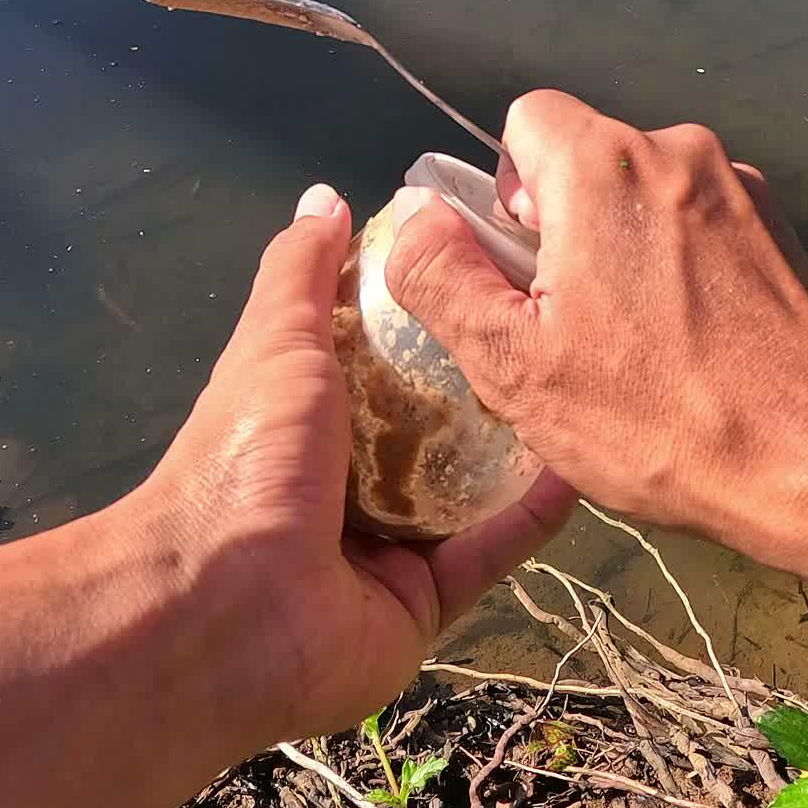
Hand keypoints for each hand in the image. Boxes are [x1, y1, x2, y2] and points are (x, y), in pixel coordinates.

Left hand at [138, 184, 574, 748]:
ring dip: (523, 444)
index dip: (432, 310)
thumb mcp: (276, 343)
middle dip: (490, 378)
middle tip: (556, 324)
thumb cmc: (248, 456)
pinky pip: (490, 550)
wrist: (224, 611)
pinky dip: (533, 513)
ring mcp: (388, 542)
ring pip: (471, 485)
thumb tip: (326, 196)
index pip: (382, 351)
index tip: (493, 263)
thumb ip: (301, 272)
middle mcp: (349, 476)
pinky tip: (581, 463)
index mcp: (310, 414)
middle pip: (434, 420)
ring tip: (584, 387)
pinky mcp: (425, 600)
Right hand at [387, 91, 807, 570]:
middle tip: (573, 325)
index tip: (524, 269)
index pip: (526, 119)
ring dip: (625, 248)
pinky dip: (682, 264)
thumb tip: (417, 216)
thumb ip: (444, 277)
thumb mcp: (514, 364)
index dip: (507, 190)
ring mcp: (738, 185)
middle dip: (564, 226)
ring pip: (644, 194)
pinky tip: (695, 345)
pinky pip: (699, 223)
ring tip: (640, 347)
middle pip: (586, 157)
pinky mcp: (781, 227)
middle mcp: (675, 148)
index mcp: (603, 162)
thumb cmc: (655, 414)